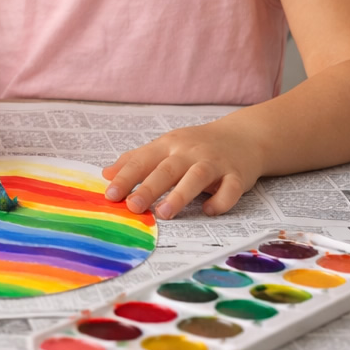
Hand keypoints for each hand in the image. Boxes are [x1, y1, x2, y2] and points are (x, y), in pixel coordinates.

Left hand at [102, 119, 264, 218]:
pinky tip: (208, 210)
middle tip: (133, 207)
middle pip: (167, 169)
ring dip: (180, 195)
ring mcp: (215, 163)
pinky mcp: (237, 175)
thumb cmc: (196, 145)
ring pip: (196, 177)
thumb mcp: (165, 146)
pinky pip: (230, 189)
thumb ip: (137, 160)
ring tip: (163, 213)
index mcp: (168, 145)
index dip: (125, 177)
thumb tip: (106, 174)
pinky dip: (220, 201)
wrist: (243, 136)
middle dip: (148, 188)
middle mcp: (190, 152)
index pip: (142, 160)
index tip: (110, 194)